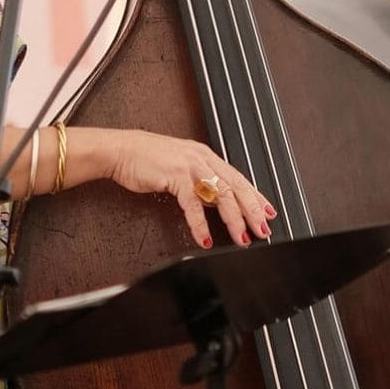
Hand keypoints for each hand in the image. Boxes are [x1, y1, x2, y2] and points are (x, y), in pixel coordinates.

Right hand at [105, 129, 275, 249]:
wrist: (121, 150)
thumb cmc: (146, 159)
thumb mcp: (180, 169)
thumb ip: (200, 183)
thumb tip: (216, 202)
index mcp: (205, 156)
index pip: (238, 178)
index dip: (256, 196)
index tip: (269, 212)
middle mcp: (202, 158)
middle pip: (236, 186)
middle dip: (252, 211)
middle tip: (263, 230)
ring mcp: (190, 166)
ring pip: (221, 194)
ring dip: (234, 219)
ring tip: (241, 238)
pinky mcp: (175, 175)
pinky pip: (193, 204)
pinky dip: (200, 224)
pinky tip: (205, 238)